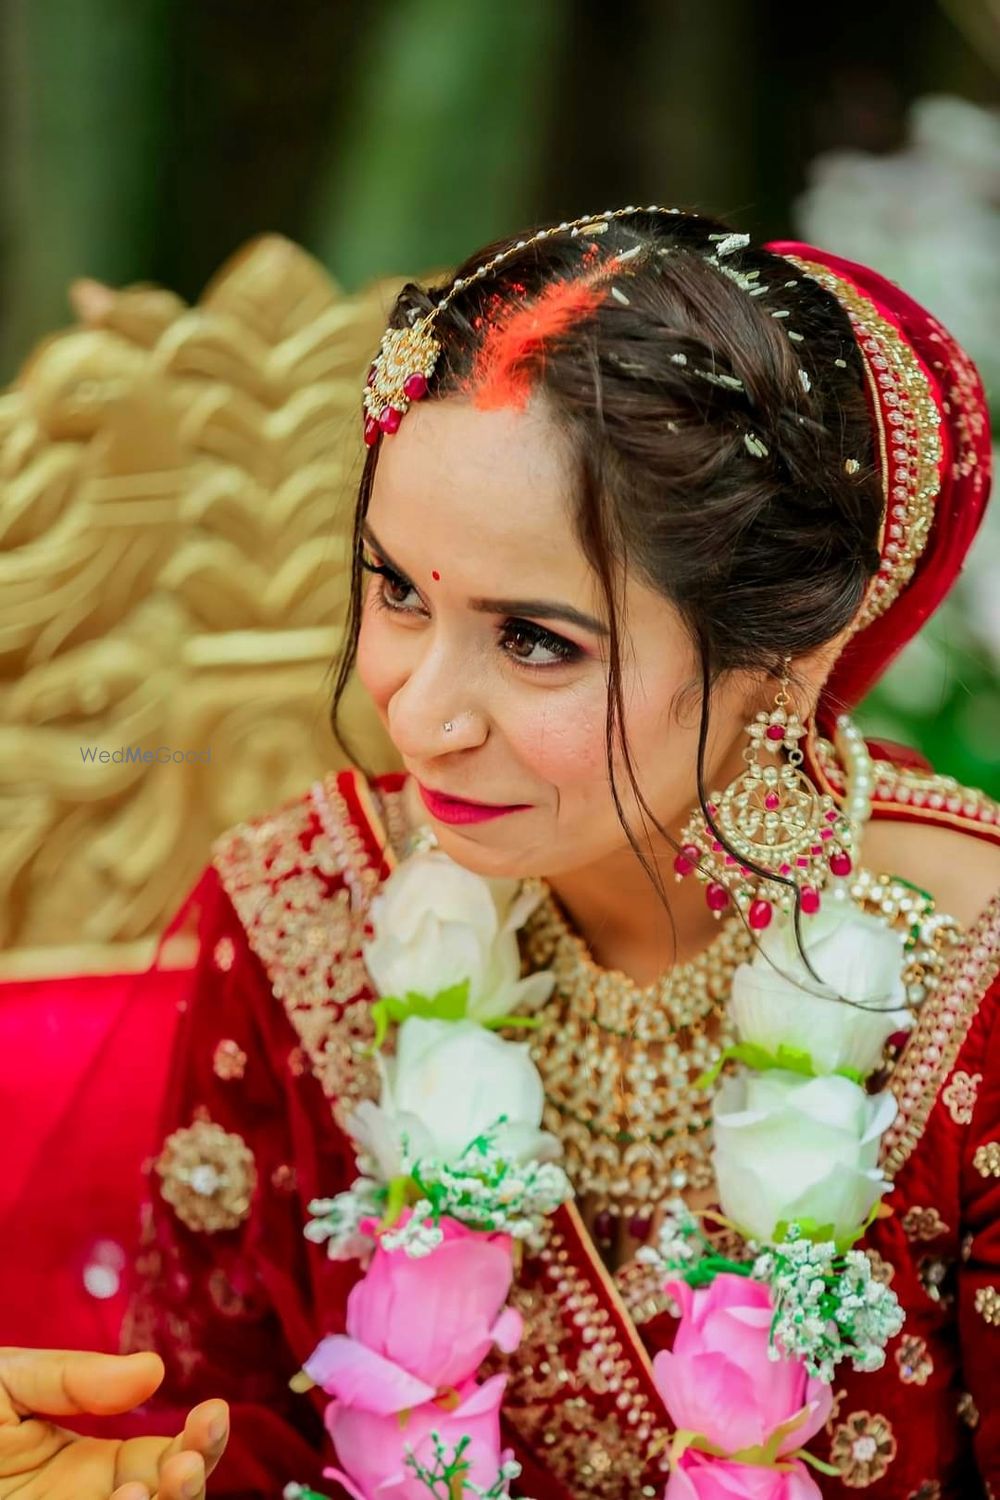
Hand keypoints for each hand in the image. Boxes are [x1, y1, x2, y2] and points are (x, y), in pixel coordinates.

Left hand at [0, 1348, 228, 1498]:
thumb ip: (71, 1376)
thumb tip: (155, 1369)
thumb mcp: (9, 1383)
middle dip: (196, 1475)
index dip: (197, 1440)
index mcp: (85, 1467)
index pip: (161, 1460)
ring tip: (176, 1474)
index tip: (214, 1411)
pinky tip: (128, 1499)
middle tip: (191, 1458)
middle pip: (169, 1497)